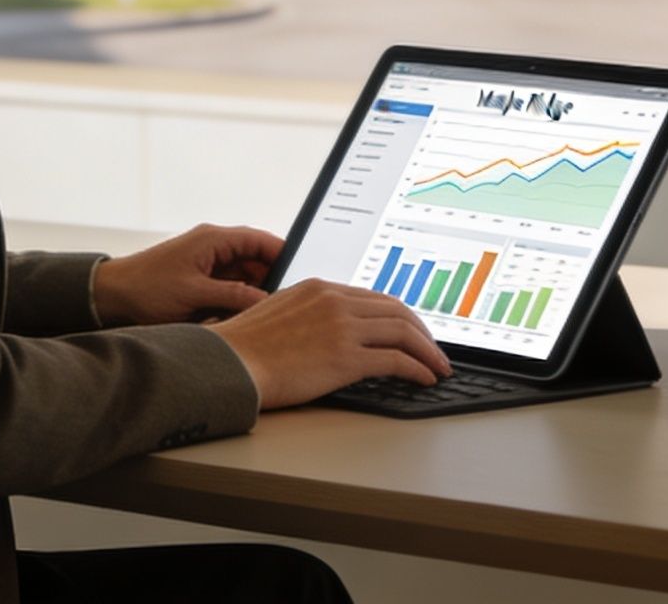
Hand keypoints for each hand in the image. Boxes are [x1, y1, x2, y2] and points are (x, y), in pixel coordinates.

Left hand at [92, 223, 282, 325]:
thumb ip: (233, 295)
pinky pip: (230, 286)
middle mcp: (214, 246)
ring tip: (264, 314)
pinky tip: (241, 317)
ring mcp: (208, 262)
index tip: (301, 274)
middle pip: (256, 260)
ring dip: (252, 294)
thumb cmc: (146, 288)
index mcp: (214, 239)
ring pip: (245, 276)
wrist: (111, 295)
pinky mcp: (201, 278)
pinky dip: (237, 300)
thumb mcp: (194, 294)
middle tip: (285, 305)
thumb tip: (266, 301)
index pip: (260, 240)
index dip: (283, 255)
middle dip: (270, 281)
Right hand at [206, 280, 451, 408]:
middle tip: (434, 349)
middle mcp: (335, 301)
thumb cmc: (243, 347)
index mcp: (320, 288)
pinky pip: (397, 360)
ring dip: (428, 351)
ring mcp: (342, 327)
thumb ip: (308, 314)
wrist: (228, 363)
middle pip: (397, 310)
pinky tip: (425, 378)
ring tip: (438, 367)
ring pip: (404, 332)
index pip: (374, 297)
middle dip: (422, 332)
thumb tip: (327, 331)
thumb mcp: (278, 312)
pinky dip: (418, 368)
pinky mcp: (346, 357)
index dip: (399, 316)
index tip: (411, 331)